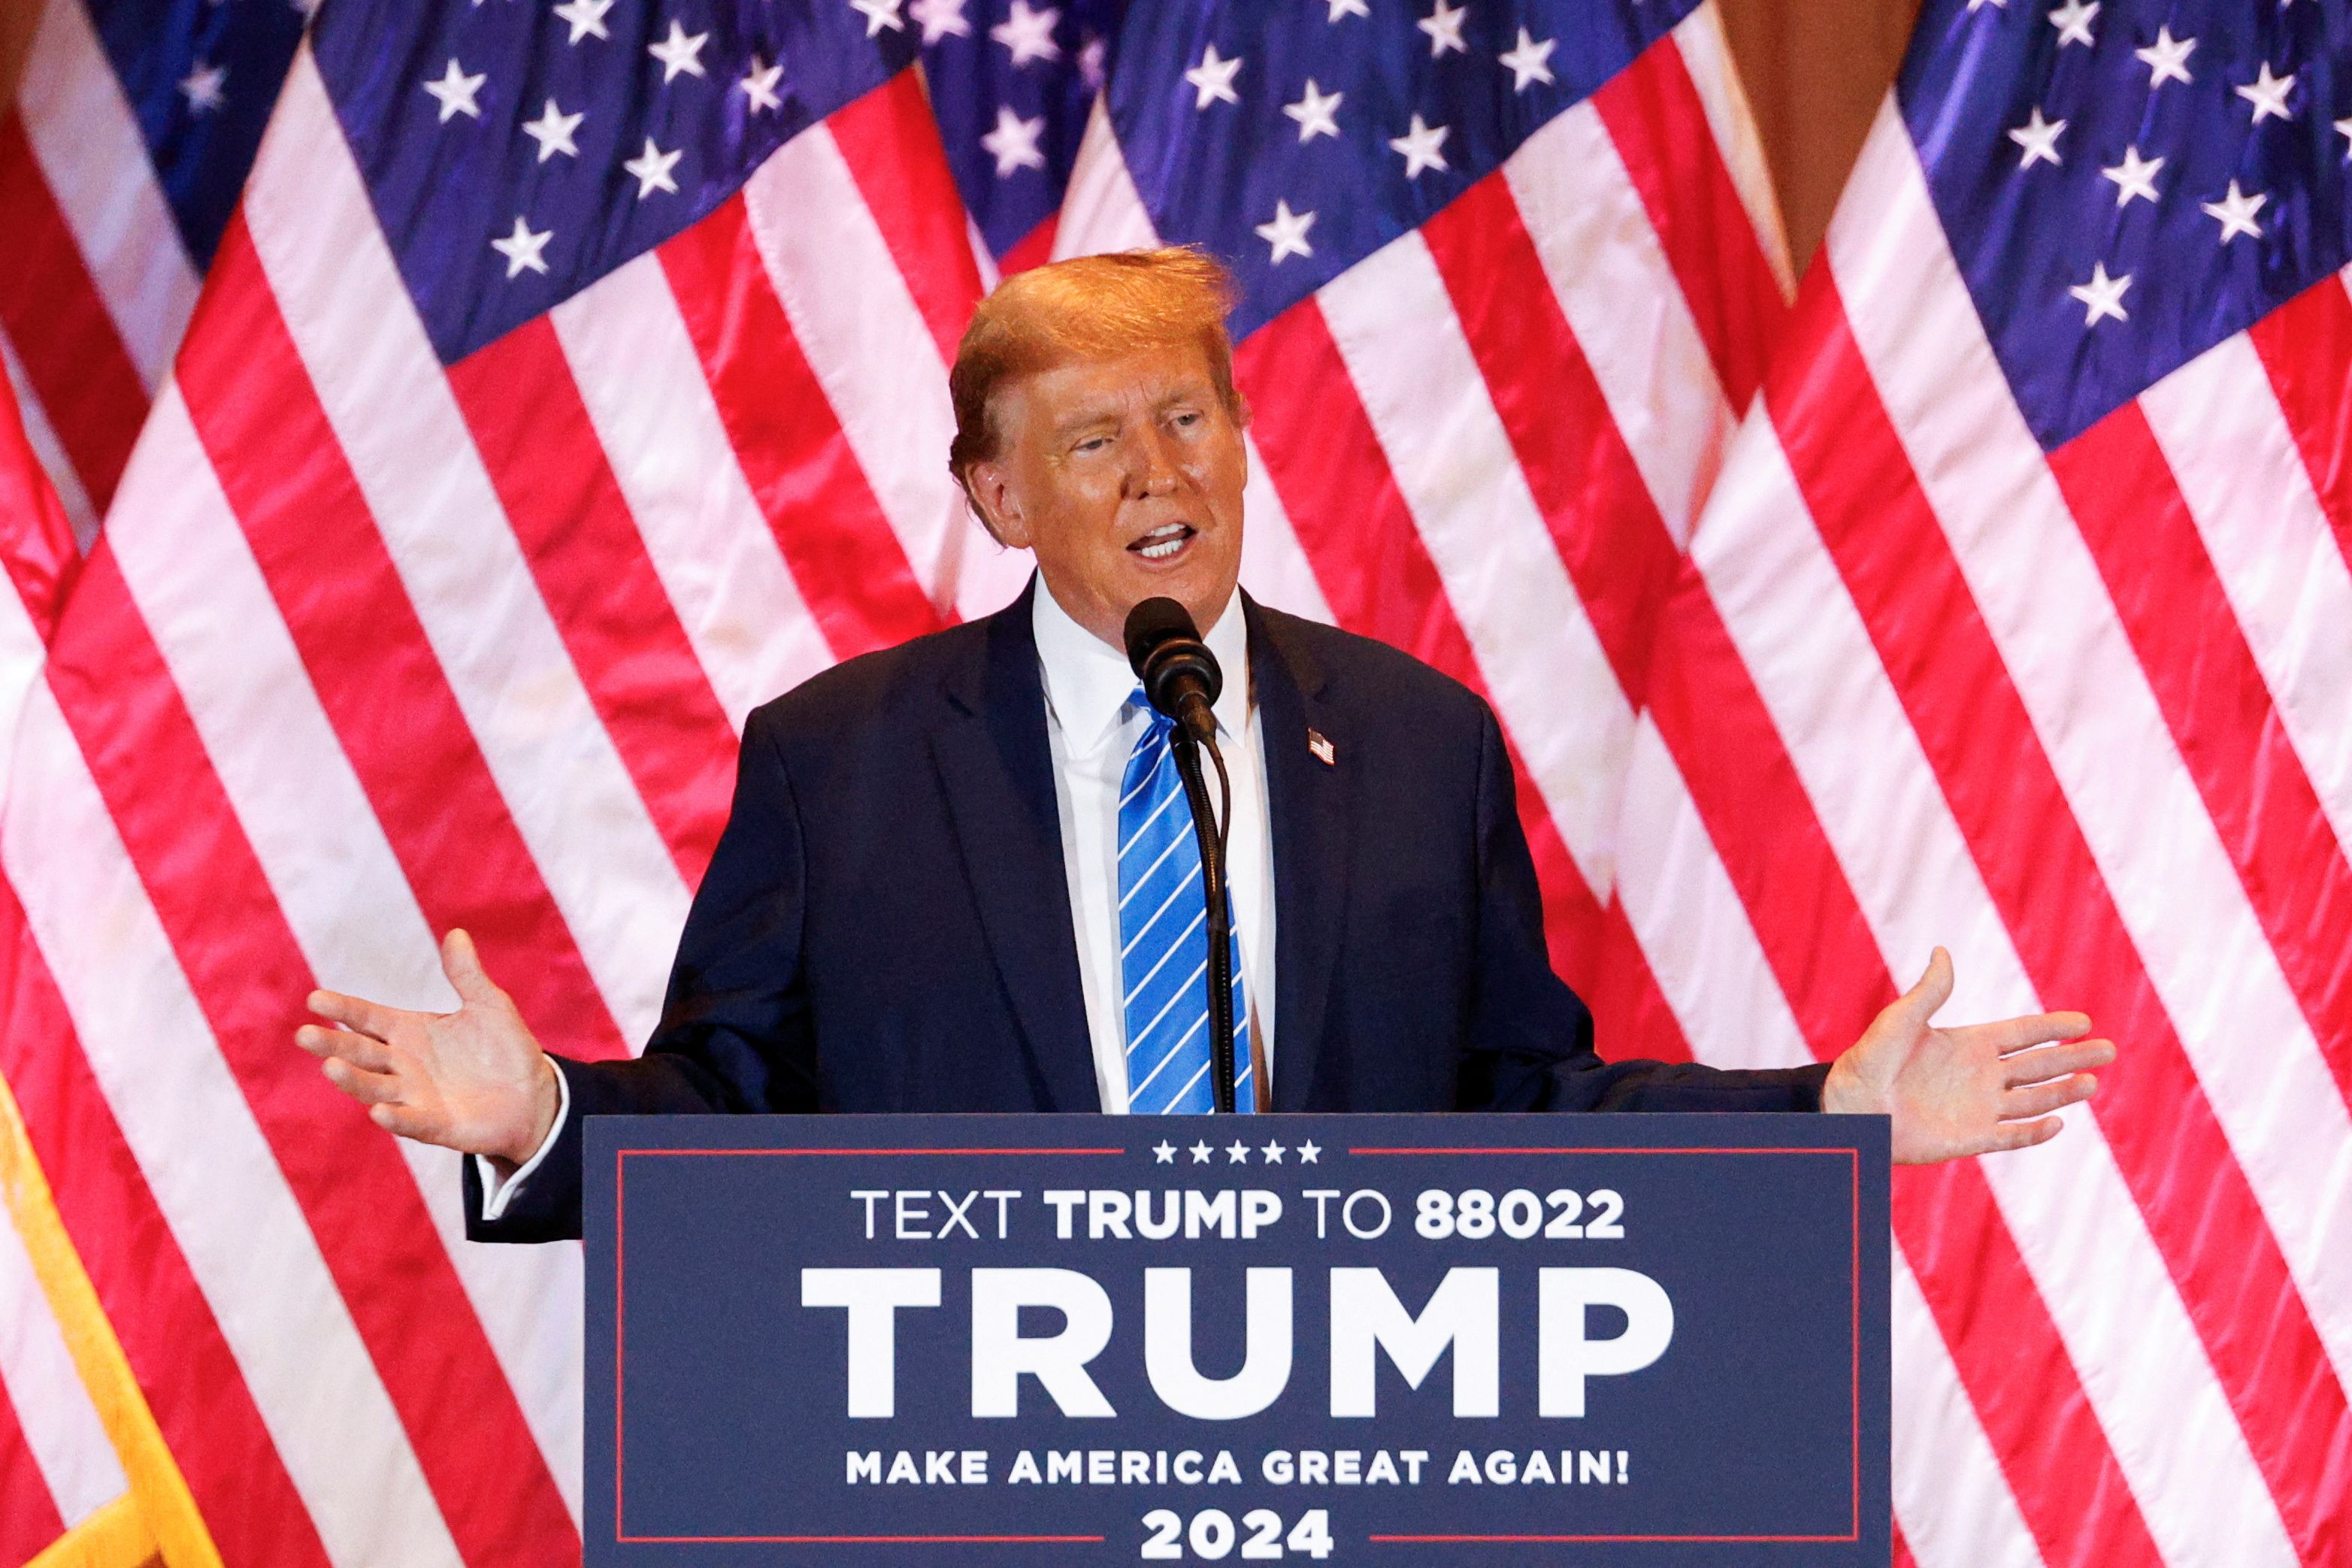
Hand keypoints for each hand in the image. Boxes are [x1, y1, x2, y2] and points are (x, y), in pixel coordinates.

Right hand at [294, 929, 559, 1168]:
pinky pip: (412, 1122)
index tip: (315, 999)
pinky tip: (379, 1112)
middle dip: (333, 1045)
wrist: (533, 1096)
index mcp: (409, 1032)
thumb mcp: (489, 1005)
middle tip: (304, 1034)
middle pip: (360, 1053)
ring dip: (353, 1080)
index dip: (343, 1009)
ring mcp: (416, 1097)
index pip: (368, 1018)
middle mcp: (403, 1065)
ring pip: (374, 1088)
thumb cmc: (503, 1049)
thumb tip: (456, 933)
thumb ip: (467, 975)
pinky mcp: (437, 1125)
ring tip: (331, 1067)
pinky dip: (395, 1118)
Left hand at [1822, 948, 2113, 1163]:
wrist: (1850, 1107)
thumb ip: (1930, 991)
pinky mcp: (1970, 1138)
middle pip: (2038, 1065)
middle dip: (2073, 1057)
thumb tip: (1943, 951)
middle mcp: (1979, 1076)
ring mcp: (1978, 1107)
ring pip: (2033, 1100)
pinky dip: (2034, 1132)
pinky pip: (2011, 1136)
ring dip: (2062, 1093)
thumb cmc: (1869, 1059)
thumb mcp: (1901, 1019)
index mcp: (1967, 1044)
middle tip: (2109, 1049)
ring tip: (2093, 1082)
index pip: (2021, 1033)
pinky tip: (2058, 1123)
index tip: (2084, 1021)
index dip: (2052, 1027)